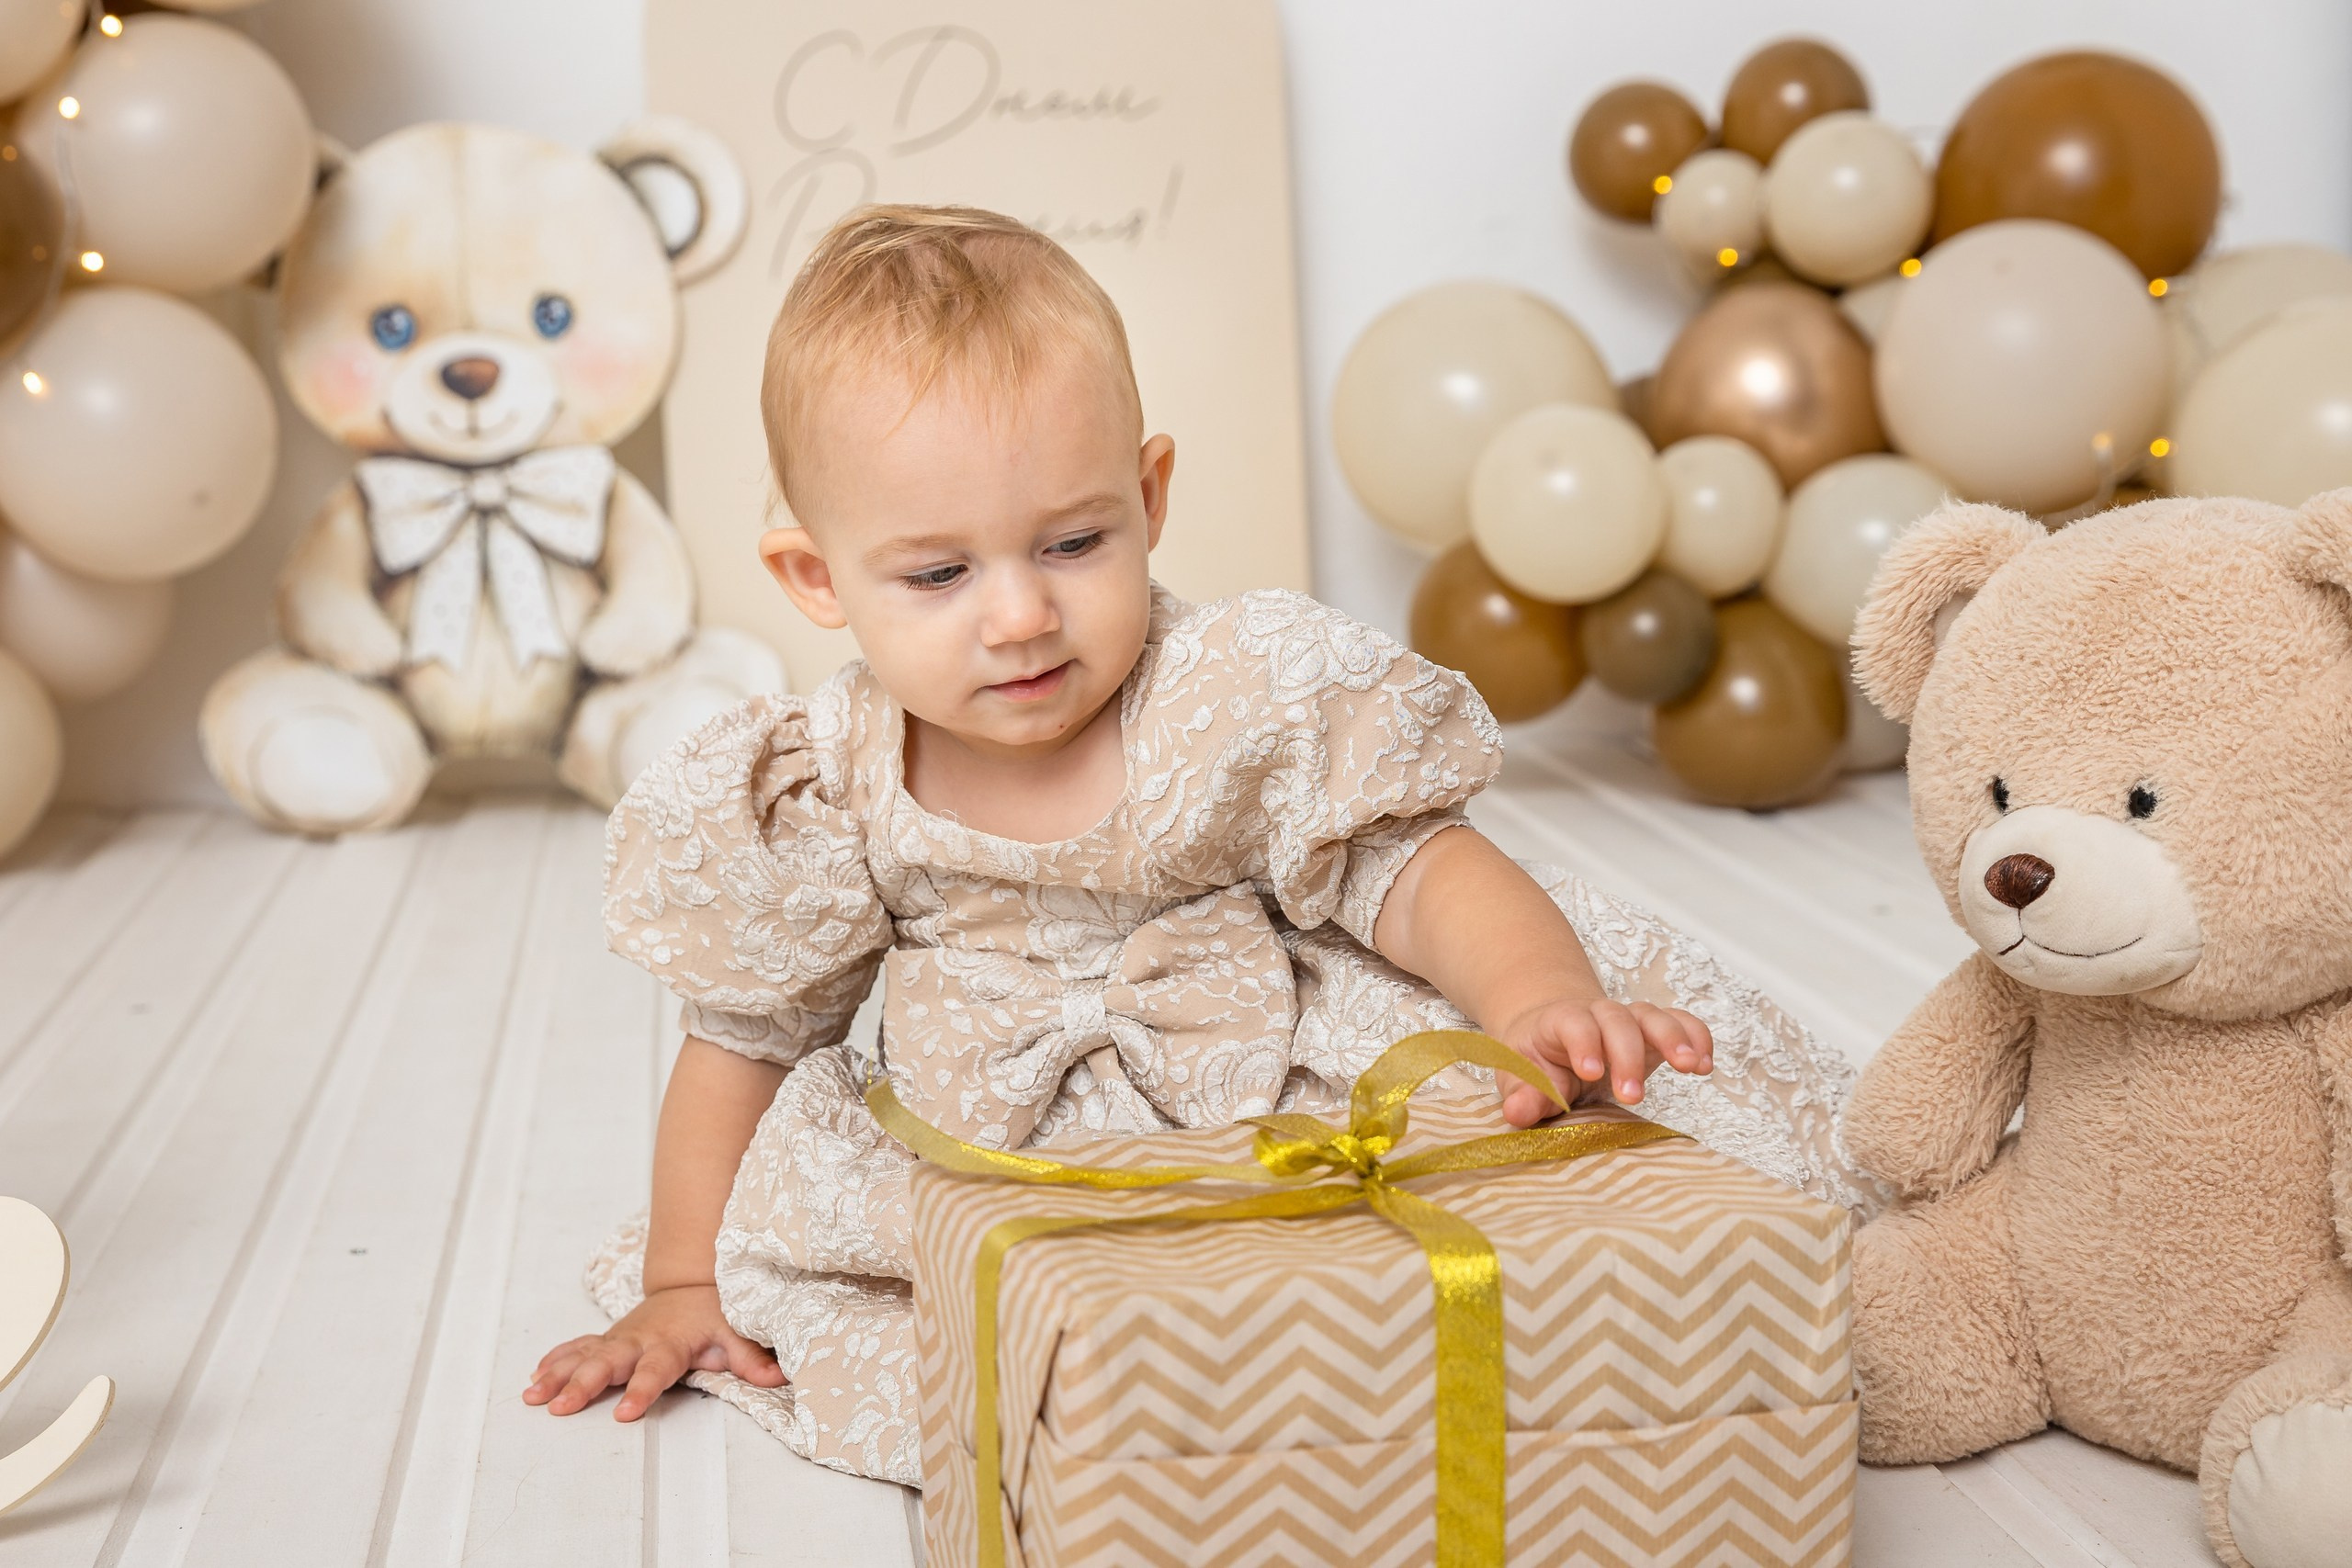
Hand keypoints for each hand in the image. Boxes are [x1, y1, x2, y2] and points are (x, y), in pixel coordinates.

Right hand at [525, 1283, 782, 1420]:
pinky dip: (554, 1359)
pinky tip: (534, 1378)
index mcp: (670, 1343)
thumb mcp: (737, 1332)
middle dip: (583, 1384)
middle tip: (561, 1407)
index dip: (642, 1390)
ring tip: (532, 1396)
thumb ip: (751, 1358)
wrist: (691, 1285)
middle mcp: (638, 1340)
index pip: (656, 1369)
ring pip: (584, 1355)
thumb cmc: (714, 1315)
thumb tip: (779, 1377)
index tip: (624, 1413)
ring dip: (558, 1374)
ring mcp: (619, 1338)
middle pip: (608, 1363)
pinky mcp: (607, 1338)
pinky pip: (577, 1347)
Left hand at [1492, 997, 1713, 1127]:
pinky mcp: (1655, 1032)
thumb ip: (1522, 1094)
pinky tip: (1705, 1064)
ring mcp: (1630, 1021)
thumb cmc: (1537, 1059)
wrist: (1553, 1034)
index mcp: (1561, 1021)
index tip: (1590, 1072)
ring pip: (1653, 1017)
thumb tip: (1518, 1112)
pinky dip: (1696, 1037)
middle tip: (1632, 1096)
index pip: (1573, 1022)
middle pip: (1617, 1021)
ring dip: (1674, 1038)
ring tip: (1691, 1066)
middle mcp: (1598, 1014)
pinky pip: (1681, 1023)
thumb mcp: (1520, 1075)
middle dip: (1628, 1056)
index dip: (1583, 1042)